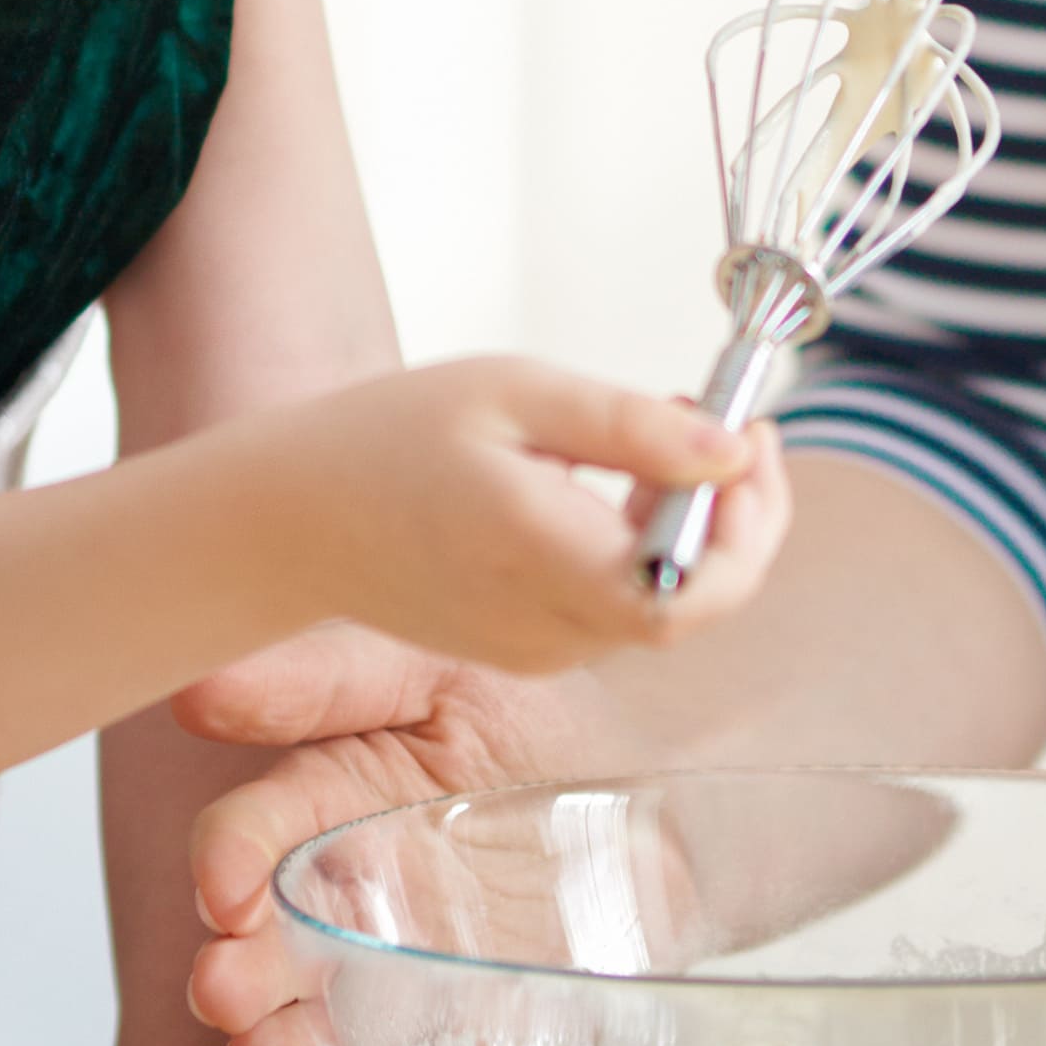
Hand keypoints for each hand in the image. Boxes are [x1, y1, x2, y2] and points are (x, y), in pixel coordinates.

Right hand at [134, 627, 620, 1045]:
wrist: (672, 803)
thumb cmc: (544, 718)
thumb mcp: (444, 665)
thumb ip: (327, 675)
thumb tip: (197, 689)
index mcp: (327, 806)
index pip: (256, 833)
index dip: (230, 856)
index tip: (222, 887)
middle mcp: (349, 906)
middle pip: (273, 951)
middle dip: (241, 975)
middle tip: (222, 993)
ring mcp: (404, 985)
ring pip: (325, 1031)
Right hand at [256, 361, 780, 676]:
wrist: (294, 522)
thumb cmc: (389, 440)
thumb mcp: (515, 393)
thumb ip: (632, 428)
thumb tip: (732, 451)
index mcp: (544, 558)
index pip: (698, 589)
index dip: (752, 522)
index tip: (750, 436)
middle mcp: (550, 627)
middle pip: (698, 603)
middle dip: (738, 517)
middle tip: (734, 427)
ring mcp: (541, 651)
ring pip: (664, 605)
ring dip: (691, 528)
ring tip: (666, 435)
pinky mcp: (530, 652)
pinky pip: (618, 608)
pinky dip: (644, 550)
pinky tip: (618, 485)